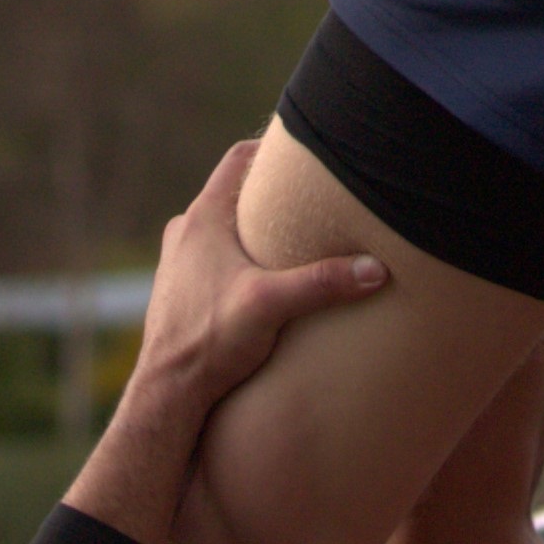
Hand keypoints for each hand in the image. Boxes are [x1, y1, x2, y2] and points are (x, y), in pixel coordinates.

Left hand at [121, 142, 388, 435]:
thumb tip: (376, 269)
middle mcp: (186, 234)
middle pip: (235, 193)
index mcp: (203, 219)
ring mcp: (179, 263)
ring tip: (296, 240)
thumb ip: (323, 283)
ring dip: (256, 229)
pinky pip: (216, 257)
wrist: (167, 395)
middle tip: (314, 197)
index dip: (274, 148)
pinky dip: (243, 257)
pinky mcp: (181, 292)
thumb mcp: (271, 305)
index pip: (239, 159)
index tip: (308, 149)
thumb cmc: (209, 342)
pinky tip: (268, 280)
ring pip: (225, 228)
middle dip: (273, 193)